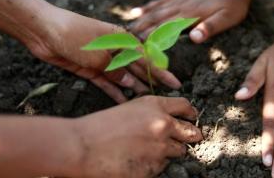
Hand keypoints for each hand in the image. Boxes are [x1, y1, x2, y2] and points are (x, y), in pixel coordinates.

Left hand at [29, 3, 181, 102]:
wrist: (43, 31)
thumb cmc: (72, 33)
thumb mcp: (97, 53)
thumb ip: (114, 70)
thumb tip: (128, 83)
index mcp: (119, 37)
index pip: (145, 55)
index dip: (160, 70)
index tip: (174, 82)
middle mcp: (112, 48)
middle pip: (135, 66)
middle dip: (150, 80)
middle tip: (165, 95)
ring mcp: (99, 58)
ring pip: (120, 76)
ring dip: (132, 87)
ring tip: (146, 101)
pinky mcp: (87, 68)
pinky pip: (104, 81)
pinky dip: (113, 90)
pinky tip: (123, 101)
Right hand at [69, 96, 201, 176]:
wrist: (81, 147)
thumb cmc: (98, 127)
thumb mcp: (127, 110)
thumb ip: (151, 114)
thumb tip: (168, 123)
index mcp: (154, 106)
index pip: (185, 107)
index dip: (191, 114)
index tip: (192, 118)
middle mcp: (162, 125)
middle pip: (191, 133)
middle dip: (187, 137)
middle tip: (179, 140)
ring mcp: (160, 149)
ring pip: (177, 153)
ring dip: (166, 153)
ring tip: (142, 150)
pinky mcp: (154, 168)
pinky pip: (161, 168)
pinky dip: (151, 166)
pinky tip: (133, 161)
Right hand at [129, 0, 250, 42]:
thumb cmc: (233, 7)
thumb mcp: (226, 19)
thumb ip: (210, 27)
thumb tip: (194, 37)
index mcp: (189, 14)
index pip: (166, 26)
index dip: (152, 35)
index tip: (139, 44)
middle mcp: (180, 5)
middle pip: (155, 18)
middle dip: (140, 28)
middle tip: (126, 38)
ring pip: (154, 10)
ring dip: (140, 19)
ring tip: (127, 27)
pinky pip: (160, 1)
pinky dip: (147, 7)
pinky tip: (137, 11)